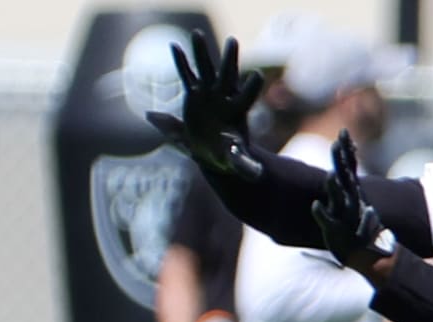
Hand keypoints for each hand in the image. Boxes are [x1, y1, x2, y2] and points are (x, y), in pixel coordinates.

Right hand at [145, 32, 263, 179]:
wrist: (216, 150)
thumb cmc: (230, 156)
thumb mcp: (237, 162)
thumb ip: (245, 165)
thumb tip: (257, 175)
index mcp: (237, 111)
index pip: (247, 96)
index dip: (251, 87)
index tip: (256, 75)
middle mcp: (224, 97)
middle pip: (228, 75)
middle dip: (230, 59)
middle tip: (233, 42)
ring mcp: (209, 93)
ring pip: (205, 69)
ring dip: (201, 52)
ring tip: (196, 35)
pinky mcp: (195, 94)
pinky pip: (187, 75)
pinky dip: (182, 62)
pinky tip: (175, 47)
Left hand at [311, 131, 393, 270]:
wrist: (365, 254)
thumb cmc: (354, 225)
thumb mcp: (352, 201)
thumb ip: (348, 180)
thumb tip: (346, 159)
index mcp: (353, 192)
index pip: (351, 166)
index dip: (347, 150)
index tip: (343, 132)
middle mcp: (351, 201)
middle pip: (346, 177)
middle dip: (341, 160)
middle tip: (336, 143)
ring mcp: (344, 216)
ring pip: (339, 198)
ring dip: (334, 186)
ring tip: (330, 174)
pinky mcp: (335, 231)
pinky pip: (328, 221)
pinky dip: (322, 214)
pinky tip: (315, 206)